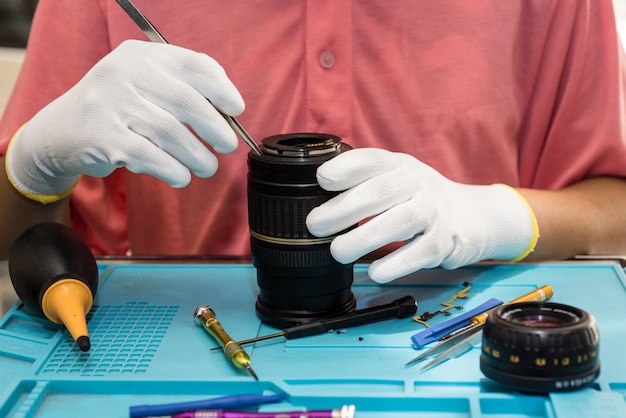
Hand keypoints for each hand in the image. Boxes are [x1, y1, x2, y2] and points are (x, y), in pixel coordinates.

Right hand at [5, 40, 244, 202]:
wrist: (61, 131)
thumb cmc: (118, 108)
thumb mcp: (144, 83)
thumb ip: (182, 83)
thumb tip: (227, 104)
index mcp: (141, 55)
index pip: (193, 65)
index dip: (222, 88)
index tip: (237, 109)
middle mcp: (123, 73)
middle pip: (186, 101)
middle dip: (215, 128)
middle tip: (227, 145)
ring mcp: (110, 104)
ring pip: (170, 133)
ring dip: (197, 156)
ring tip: (207, 167)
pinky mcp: (102, 137)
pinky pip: (150, 156)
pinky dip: (173, 170)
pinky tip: (181, 176)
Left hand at [306, 148, 538, 282]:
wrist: (469, 216)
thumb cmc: (416, 198)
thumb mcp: (392, 179)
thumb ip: (360, 182)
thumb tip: (311, 196)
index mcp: (397, 165)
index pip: (371, 160)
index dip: (346, 167)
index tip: (322, 179)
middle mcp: (417, 183)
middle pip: (380, 191)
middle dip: (343, 209)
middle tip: (316, 225)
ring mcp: (433, 211)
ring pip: (399, 221)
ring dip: (364, 238)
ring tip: (338, 251)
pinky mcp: (444, 241)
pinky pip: (421, 252)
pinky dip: (397, 263)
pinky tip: (376, 271)